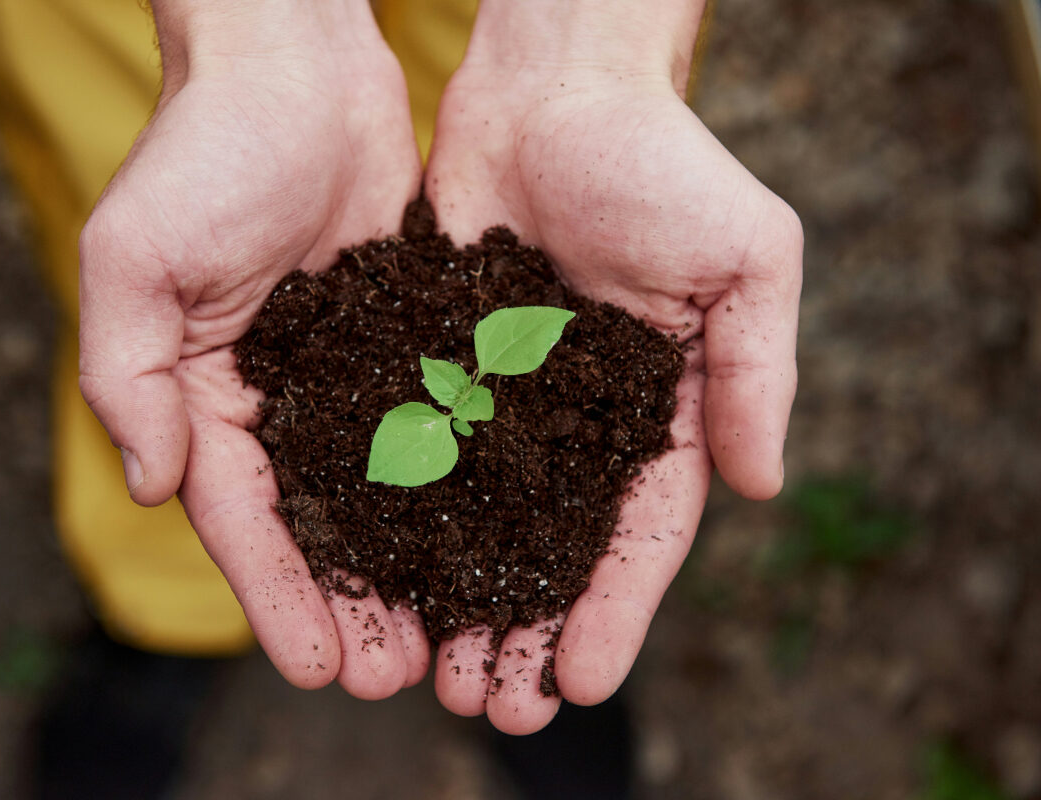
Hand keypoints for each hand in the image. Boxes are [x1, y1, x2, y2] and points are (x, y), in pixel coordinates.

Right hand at [78, 1, 429, 698]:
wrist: (294, 66)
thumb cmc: (204, 152)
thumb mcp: (135, 261)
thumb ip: (130, 377)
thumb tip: (155, 489)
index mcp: (205, 393)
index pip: (241, 518)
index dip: (278, 595)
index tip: (317, 666)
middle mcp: (276, 398)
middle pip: (315, 525)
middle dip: (349, 604)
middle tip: (395, 676)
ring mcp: (345, 373)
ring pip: (381, 492)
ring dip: (409, 566)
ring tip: (449, 635)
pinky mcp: (406, 339)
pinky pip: (430, 426)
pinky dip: (454, 486)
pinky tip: (490, 536)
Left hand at [425, 1, 801, 732]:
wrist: (554, 86)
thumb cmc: (662, 160)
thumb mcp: (745, 258)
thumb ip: (756, 371)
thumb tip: (765, 485)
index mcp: (659, 409)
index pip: (640, 534)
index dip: (612, 611)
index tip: (577, 682)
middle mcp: (579, 421)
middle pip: (552, 550)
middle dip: (526, 631)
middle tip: (494, 710)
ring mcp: (505, 400)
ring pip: (479, 523)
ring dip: (460, 603)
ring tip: (436, 678)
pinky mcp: (439, 365)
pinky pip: (419, 455)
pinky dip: (403, 522)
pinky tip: (377, 578)